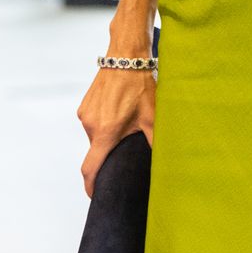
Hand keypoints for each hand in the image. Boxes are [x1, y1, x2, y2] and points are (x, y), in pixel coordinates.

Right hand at [76, 67, 156, 199]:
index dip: (91, 185)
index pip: (91, 168)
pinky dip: (104, 126)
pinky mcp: (85, 105)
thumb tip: (166, 164)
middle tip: (125, 156)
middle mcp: (91, 125)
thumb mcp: (152, 117)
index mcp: (105, 132)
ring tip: (126, 130)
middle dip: (108, 156)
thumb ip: (156, 142)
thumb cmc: (140, 86)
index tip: (95, 196)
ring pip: (95, 137)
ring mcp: (85, 114)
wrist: (126, 57)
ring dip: (108, 139)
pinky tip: (119, 117)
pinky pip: (93, 124)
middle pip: (97, 151)